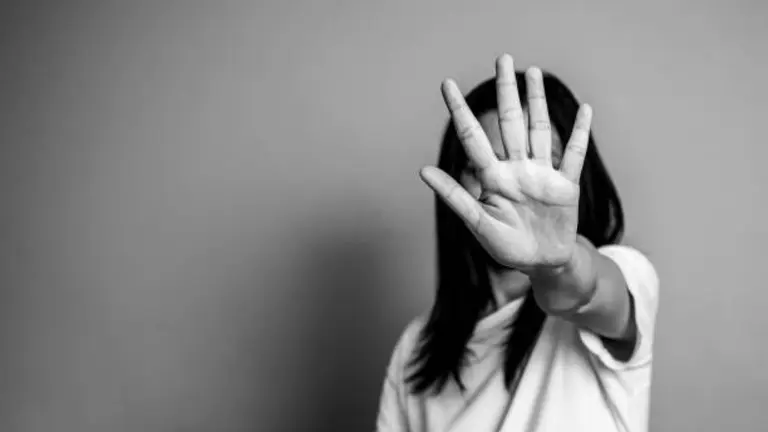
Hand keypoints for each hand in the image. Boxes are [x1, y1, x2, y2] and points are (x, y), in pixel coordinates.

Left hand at [420, 54, 592, 273]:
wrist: (542, 264)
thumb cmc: (507, 247)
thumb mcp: (478, 224)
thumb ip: (455, 196)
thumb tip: (423, 170)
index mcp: (492, 178)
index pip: (473, 136)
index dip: (459, 110)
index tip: (447, 84)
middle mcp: (516, 168)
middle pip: (510, 121)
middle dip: (506, 91)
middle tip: (503, 58)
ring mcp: (542, 174)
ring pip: (538, 129)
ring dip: (537, 101)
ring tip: (533, 72)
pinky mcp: (565, 184)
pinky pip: (573, 154)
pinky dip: (579, 133)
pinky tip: (585, 110)